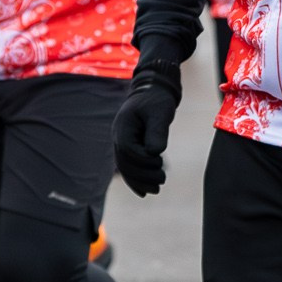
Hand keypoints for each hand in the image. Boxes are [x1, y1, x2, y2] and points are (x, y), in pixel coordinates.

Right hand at [111, 61, 183, 197]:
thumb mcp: (160, 113)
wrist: (153, 91)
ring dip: (139, 181)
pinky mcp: (129, 146)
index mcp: (123, 127)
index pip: (128, 151)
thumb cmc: (157, 100)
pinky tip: (145, 191)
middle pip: (125, 163)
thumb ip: (157, 132)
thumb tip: (155, 153)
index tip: (160, 162)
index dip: (143, 160)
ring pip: (126, 168)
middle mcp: (118, 136)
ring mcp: (122, 142)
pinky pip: (129, 166)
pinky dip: (136, 179)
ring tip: (157, 189)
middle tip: (162, 180)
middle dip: (142, 175)